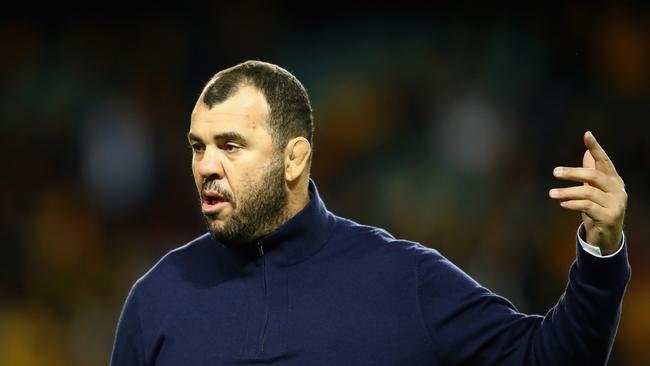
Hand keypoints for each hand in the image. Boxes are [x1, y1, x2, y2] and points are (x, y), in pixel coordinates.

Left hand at [549, 131, 626, 254]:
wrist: (607, 237)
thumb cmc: (598, 210)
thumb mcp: (593, 190)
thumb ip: (591, 173)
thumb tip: (586, 152)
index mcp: (614, 180)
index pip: (604, 161)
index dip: (596, 148)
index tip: (587, 134)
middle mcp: (618, 190)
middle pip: (594, 176)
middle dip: (573, 173)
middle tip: (555, 172)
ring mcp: (616, 204)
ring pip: (588, 193)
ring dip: (567, 192)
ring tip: (552, 193)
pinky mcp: (610, 218)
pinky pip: (588, 207)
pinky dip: (573, 204)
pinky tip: (562, 204)